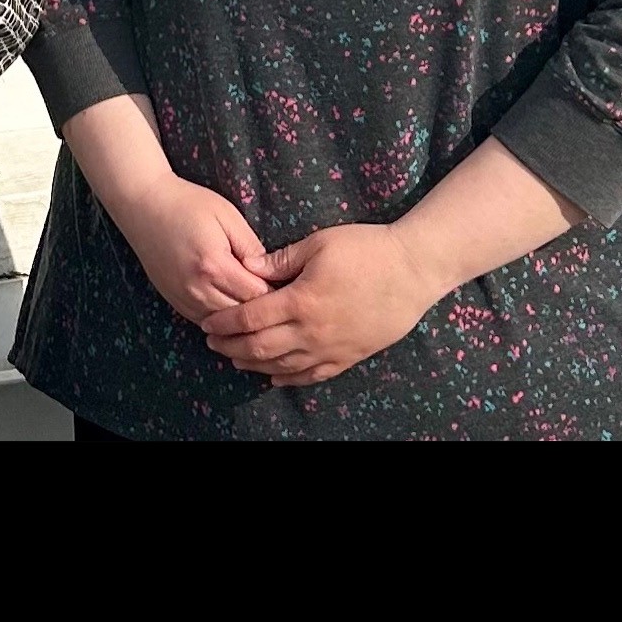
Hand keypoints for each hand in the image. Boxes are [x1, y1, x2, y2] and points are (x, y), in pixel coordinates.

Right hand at [101, 172, 281, 324]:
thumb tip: (272, 273)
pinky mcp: (174, 300)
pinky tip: (234, 311)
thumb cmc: (187, 203)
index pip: (258, 296)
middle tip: (282, 304)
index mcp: (215, 266)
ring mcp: (183, 297)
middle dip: (263, 312)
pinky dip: (222, 320)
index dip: (278, 295)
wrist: (142, 204)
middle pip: (242, 316)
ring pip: (223, 325)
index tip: (292, 290)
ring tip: (261, 312)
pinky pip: (204, 321)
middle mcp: (197, 288)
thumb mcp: (228, 216)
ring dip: (242, 320)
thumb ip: (253, 247)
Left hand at [198, 224, 442, 387]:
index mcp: (300, 301)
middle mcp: (312, 331)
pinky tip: (275, 376)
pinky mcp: (351, 356)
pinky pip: (314, 375)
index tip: (207, 322)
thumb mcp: (319, 244)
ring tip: (235, 358)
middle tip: (212, 343)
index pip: (249, 318)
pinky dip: (289, 378)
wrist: (415, 270)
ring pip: (283, 365)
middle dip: (230, 346)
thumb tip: (247, 265)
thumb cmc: (366, 250)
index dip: (224, 322)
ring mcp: (332, 347)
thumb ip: (280, 259)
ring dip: (254, 364)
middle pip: (259, 347)